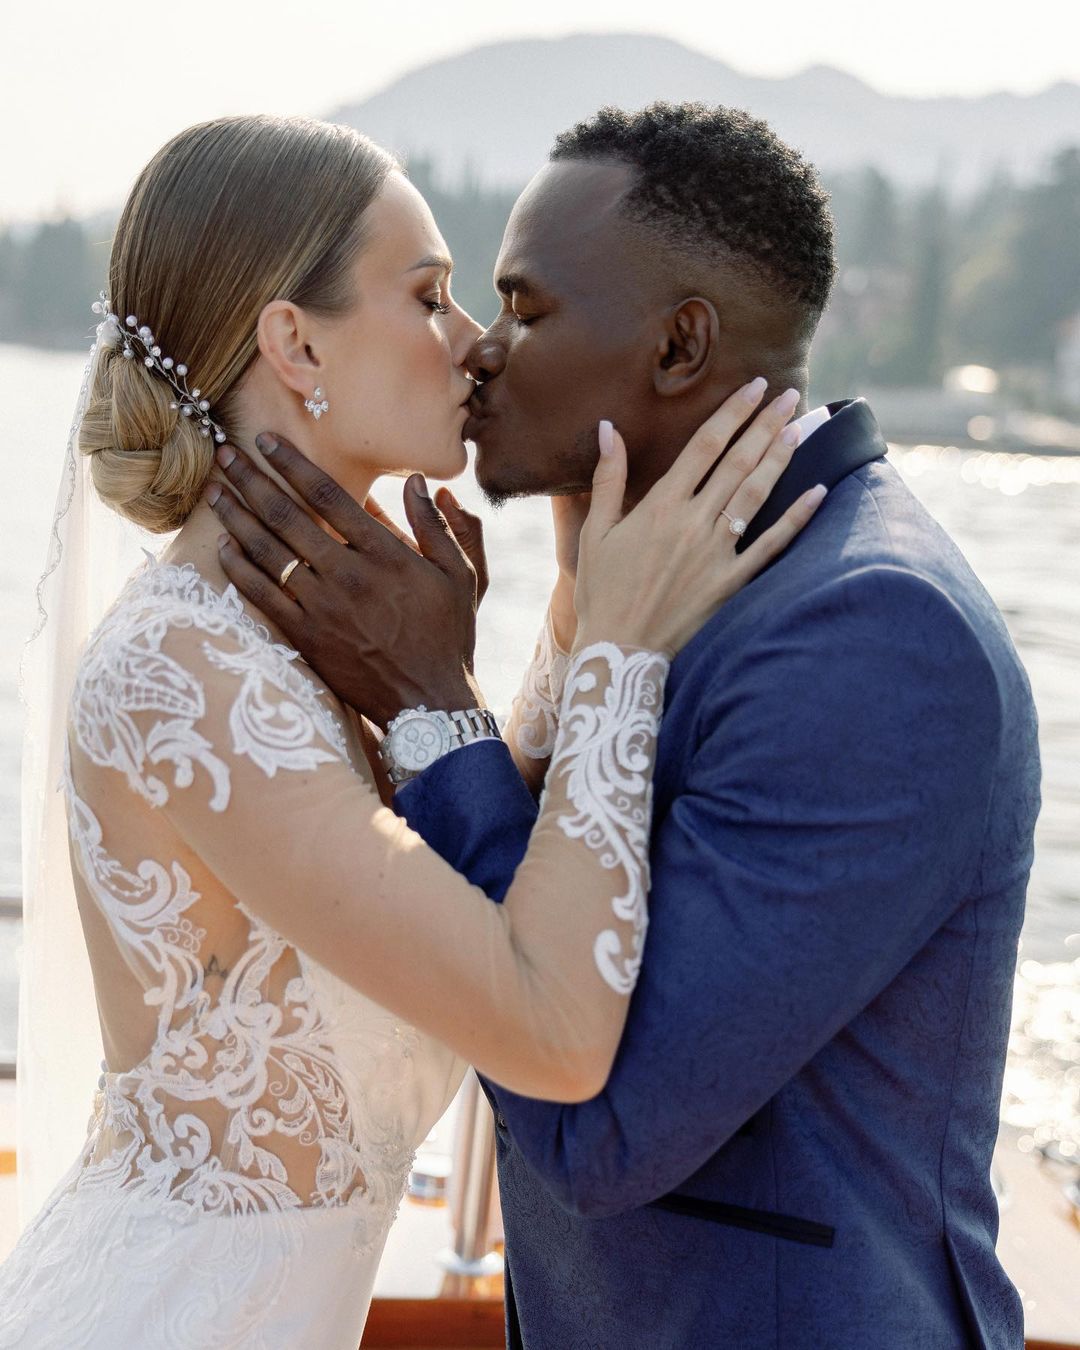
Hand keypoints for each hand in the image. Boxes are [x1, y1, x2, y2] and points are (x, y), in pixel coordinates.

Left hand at [207, 433, 489, 726]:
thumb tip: (418, 480)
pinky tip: (223, 548)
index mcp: (385, 554)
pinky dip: (239, 569)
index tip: (267, 441)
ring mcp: (322, 607)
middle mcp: (347, 574)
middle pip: (286, 516)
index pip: (328, 495)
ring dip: (236, 518)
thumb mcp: (461, 576)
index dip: (292, 464)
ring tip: (215, 493)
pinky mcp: (306, 637)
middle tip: (224, 454)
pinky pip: (262, 596)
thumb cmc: (448, 636)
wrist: (428, 701)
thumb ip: (439, 526)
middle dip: (251, 480)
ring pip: (267, 552)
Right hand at [574, 384, 824, 657]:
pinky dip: (796, 517)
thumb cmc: (602, 592)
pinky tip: (818, 492)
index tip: (754, 386)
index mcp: (660, 505)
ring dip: (780, 458)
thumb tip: (608, 428)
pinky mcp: (732, 582)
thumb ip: (607, 479)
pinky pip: (772, 545)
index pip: (705, 446)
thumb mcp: (594, 533)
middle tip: (789, 394)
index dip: (732, 412)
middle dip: (765, 424)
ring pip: (756, 494)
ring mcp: (717, 552)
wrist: (620, 651)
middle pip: (737, 462)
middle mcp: (694, 522)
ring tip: (799, 427)